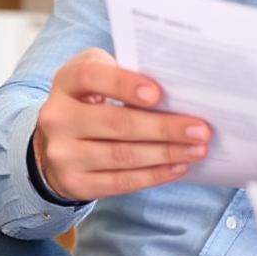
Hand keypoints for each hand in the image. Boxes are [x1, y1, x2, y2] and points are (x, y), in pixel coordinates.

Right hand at [33, 48, 212, 200]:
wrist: (56, 140)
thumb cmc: (94, 98)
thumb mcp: (101, 74)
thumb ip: (128, 72)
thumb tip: (178, 88)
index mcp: (67, 81)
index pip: (91, 76)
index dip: (124, 85)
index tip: (158, 94)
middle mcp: (57, 117)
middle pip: (116, 123)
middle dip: (164, 128)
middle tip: (200, 129)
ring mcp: (62, 154)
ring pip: (122, 155)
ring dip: (166, 154)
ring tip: (197, 149)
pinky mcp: (74, 183)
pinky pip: (120, 182)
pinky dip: (154, 175)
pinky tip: (178, 167)